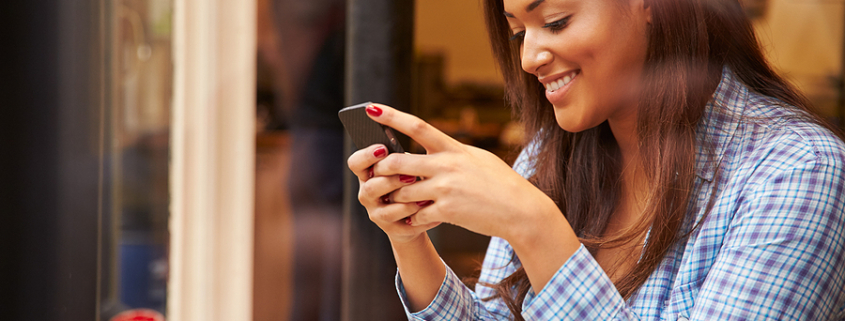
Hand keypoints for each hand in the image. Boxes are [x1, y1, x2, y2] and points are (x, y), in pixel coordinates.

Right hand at [347, 142, 441, 243]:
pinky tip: (429, 208)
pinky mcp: (389, 228)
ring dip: (404, 201)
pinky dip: (415, 215)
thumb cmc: (411, 182)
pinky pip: (400, 223)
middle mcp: (367, 192)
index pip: (356, 163)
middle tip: (411, 176)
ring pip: (384, 208)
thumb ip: (402, 156)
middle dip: (391, 180)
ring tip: (423, 196)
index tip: (384, 149)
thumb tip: (410, 140)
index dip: (366, 156)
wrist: (417, 214)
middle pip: (371, 186)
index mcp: (368, 173)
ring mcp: (376, 211)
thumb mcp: (407, 165)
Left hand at [362, 103, 562, 242]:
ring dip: (395, 198)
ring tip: (394, 202)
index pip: (417, 126)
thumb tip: (432, 147)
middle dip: (381, 168)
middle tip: (374, 173)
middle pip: (399, 161)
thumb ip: (452, 153)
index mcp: (453, 148)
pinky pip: (417, 215)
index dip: (391, 117)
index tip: (371, 109)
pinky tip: (414, 221)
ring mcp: (446, 188)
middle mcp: (447, 165)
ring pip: (403, 191)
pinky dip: (412, 220)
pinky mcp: (448, 211)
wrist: (521, 210)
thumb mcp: (477, 159)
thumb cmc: (500, 184)